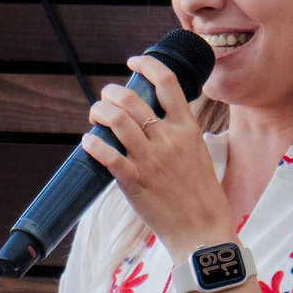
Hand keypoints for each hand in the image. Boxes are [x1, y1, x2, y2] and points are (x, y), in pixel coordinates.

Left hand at [79, 54, 233, 253]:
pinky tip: (89, 141)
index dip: (147, 65)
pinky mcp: (135, 181)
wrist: (203, 230)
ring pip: (117, 121)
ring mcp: (151, 160)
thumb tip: (156, 118)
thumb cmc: (201, 193)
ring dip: (99, 111)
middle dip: (111, 92)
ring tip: (95, 114)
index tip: (133, 62)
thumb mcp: (199, 152)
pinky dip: (93, 143)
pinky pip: (107, 155)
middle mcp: (168, 139)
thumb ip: (179, 133)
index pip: (167, 82)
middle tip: (105, 98)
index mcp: (187, 128)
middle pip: (132, 99)